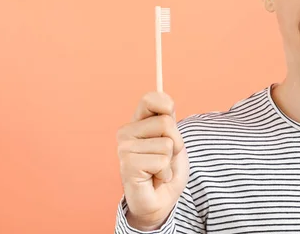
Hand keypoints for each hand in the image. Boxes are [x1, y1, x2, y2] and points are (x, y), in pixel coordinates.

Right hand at [116, 92, 188, 229]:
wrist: (161, 200)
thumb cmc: (166, 169)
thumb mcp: (172, 140)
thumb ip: (168, 120)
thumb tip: (166, 100)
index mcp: (137, 122)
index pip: (150, 99)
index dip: (166, 105)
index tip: (170, 116)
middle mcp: (126, 132)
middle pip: (166, 122)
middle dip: (175, 142)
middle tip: (166, 157)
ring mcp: (124, 149)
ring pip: (166, 144)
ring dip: (169, 161)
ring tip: (159, 169)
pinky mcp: (128, 165)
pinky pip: (161, 161)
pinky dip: (165, 173)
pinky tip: (155, 178)